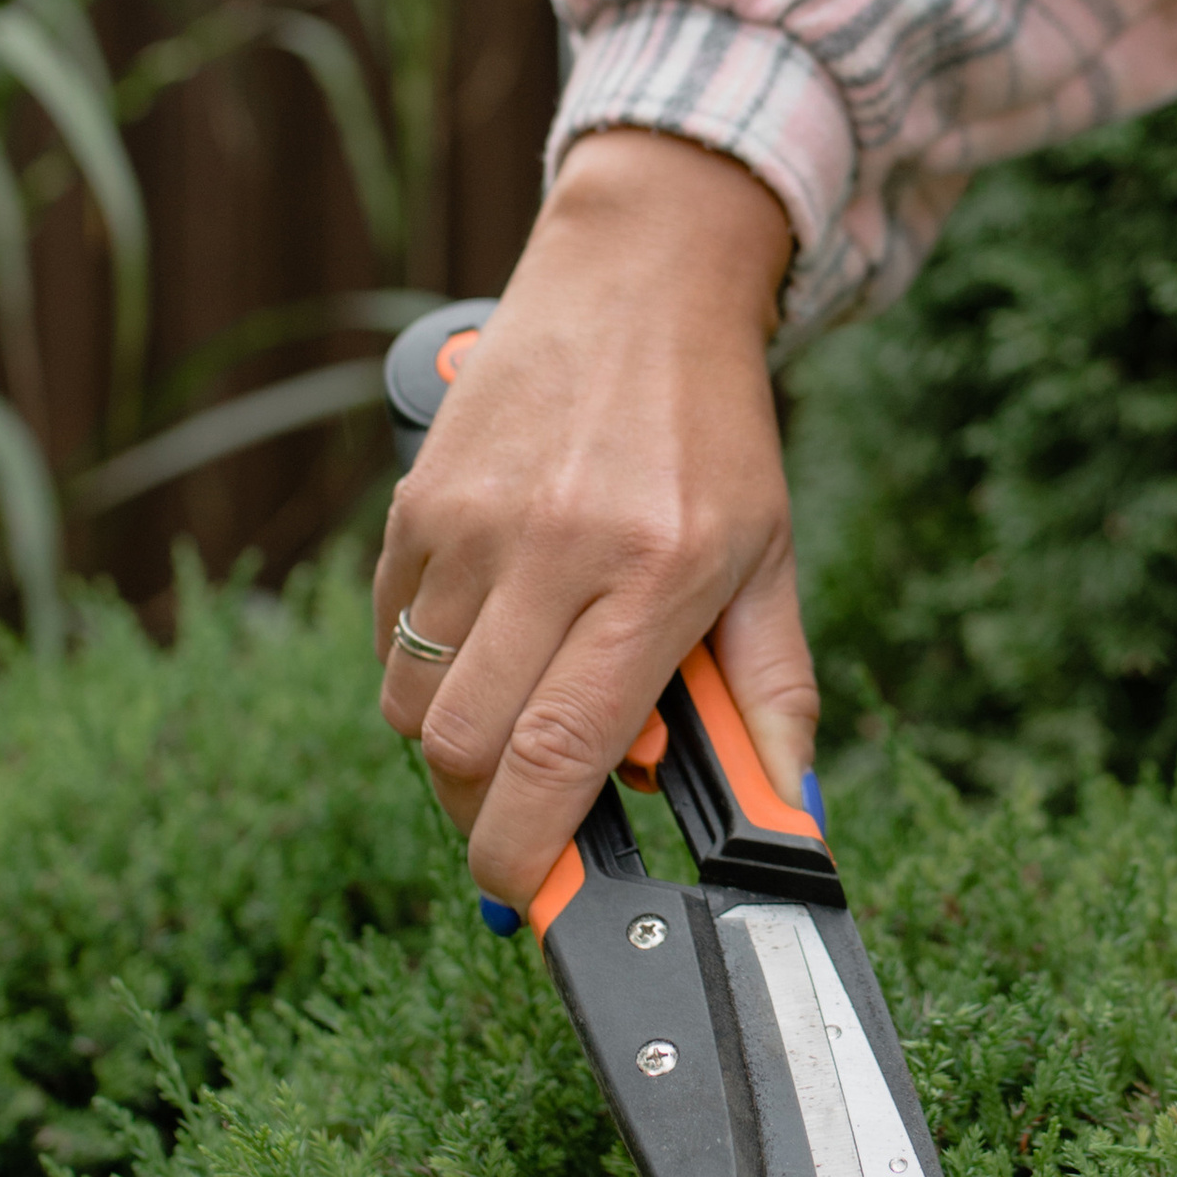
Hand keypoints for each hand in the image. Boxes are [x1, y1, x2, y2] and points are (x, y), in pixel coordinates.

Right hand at [373, 128, 814, 910]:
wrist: (639, 280)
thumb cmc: (712, 433)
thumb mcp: (770, 560)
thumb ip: (774, 695)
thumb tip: (784, 816)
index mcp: (656, 571)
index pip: (561, 749)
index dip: (526, 847)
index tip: (525, 896)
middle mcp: (555, 545)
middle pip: (465, 744)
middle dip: (485, 811)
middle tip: (529, 811)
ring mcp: (473, 518)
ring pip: (415, 699)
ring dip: (457, 738)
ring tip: (522, 703)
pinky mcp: (419, 498)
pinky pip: (391, 631)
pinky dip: (429, 665)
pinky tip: (493, 630)